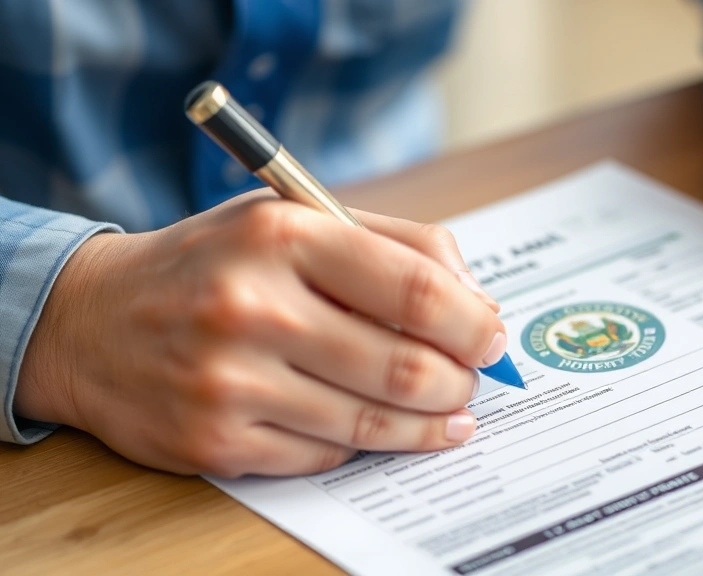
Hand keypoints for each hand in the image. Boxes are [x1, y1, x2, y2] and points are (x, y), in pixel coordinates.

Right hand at [15, 190, 504, 476]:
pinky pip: (325, 455)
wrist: (92, 320)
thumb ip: (395, 246)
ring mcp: (230, 381)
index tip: (494, 336)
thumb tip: (476, 302)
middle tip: (472, 381)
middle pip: (404, 365)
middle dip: (459, 381)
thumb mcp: (294, 220)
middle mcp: (252, 306)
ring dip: (427, 424)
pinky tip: (380, 430)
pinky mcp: (215, 440)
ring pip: (371, 423)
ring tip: (448, 414)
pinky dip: (364, 444)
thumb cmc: (214, 264)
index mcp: (281, 234)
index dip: (473, 322)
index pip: (416, 289)